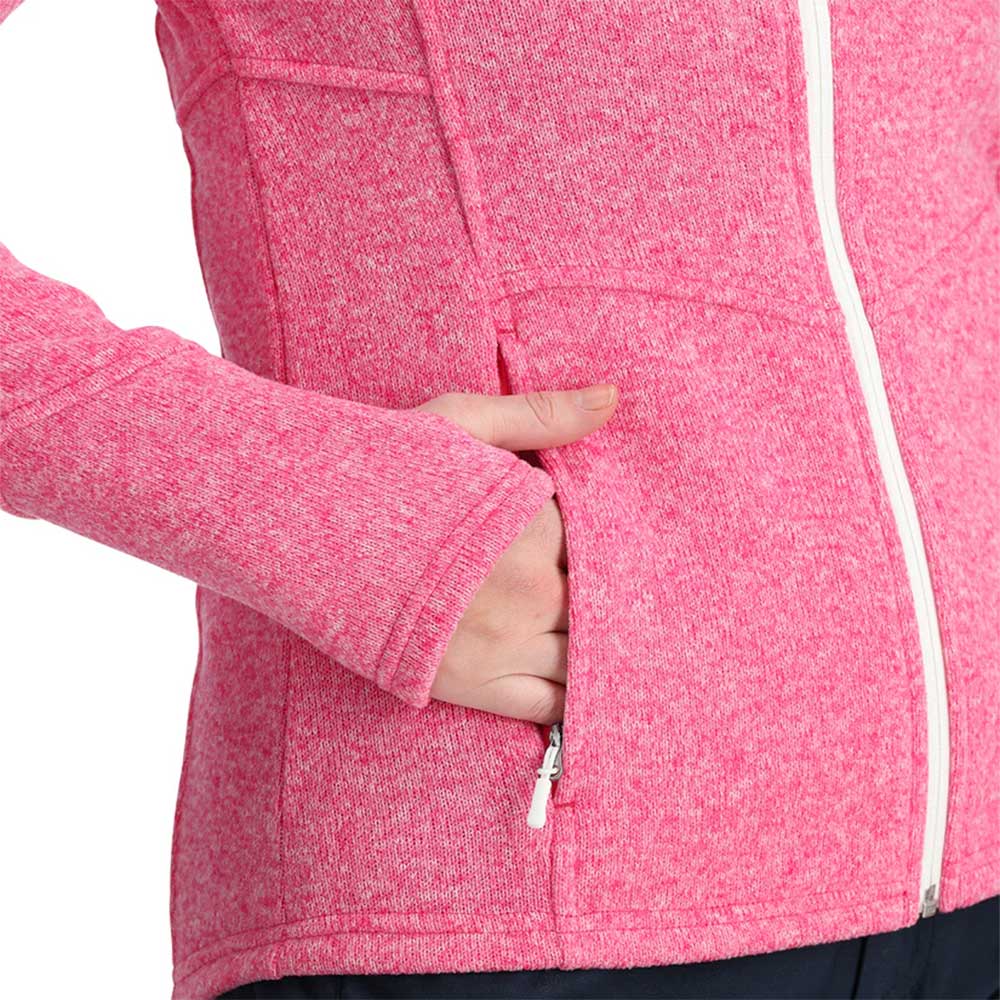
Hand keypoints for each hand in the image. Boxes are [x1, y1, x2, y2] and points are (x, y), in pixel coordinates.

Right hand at [415, 383, 618, 722]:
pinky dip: (573, 699)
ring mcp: (504, 643)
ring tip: (603, 642)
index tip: (597, 548)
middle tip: (612, 598)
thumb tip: (612, 397)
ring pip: (586, 659)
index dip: (604, 546)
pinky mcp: (471, 685)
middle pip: (603, 605)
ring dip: (599, 652)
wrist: (300, 522)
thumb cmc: (381, 463)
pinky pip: (549, 706)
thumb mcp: (461, 422)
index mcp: (535, 522)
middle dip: (608, 600)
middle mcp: (531, 588)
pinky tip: (582, 688)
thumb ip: (542, 414)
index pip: (603, 542)